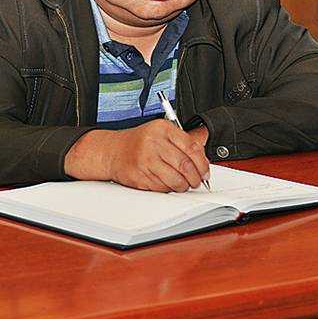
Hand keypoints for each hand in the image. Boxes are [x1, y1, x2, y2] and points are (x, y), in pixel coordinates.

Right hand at [65, 120, 209, 192]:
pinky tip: (167, 184)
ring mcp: (145, 160)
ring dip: (183, 186)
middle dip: (195, 178)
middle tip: (196, 181)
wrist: (112, 151)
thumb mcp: (161, 133)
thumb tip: (204, 151)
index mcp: (162, 129)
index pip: (192, 147)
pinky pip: (162, 187)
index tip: (205, 171)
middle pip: (185, 165)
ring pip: (175, 180)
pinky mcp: (139, 175)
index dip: (202, 163)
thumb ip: (183, 140)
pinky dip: (169, 189)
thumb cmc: (139, 142)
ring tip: (183, 185)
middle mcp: (153, 143)